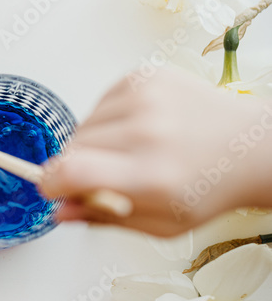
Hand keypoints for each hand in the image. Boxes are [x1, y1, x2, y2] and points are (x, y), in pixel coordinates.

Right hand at [37, 68, 271, 235]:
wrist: (249, 147)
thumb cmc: (209, 187)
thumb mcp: (162, 224)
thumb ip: (105, 217)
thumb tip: (60, 210)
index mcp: (152, 176)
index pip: (73, 172)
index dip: (50, 182)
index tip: (51, 188)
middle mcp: (148, 131)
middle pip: (72, 148)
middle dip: (77, 166)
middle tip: (106, 176)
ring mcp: (147, 97)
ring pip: (84, 123)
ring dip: (93, 142)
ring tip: (130, 151)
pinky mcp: (146, 75)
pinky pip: (100, 101)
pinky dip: (109, 118)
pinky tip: (138, 128)